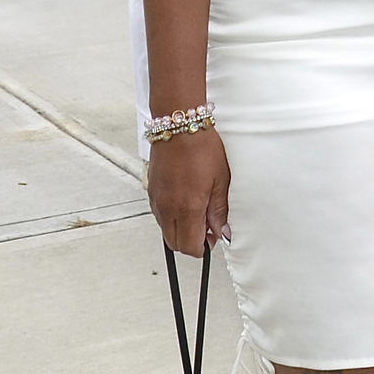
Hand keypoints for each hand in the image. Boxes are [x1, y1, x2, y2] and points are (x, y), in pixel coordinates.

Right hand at [148, 127, 231, 255]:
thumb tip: (222, 231)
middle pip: (175, 244)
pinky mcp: (151, 192)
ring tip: (197, 210)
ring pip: (165, 231)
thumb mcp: (221, 179)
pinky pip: (159, 216)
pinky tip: (184, 201)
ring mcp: (156, 201)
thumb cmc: (201, 147)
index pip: (190, 246)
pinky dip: (171, 217)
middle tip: (207, 226)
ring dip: (180, 229)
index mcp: (187, 207)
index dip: (203, 247)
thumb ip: (219, 209)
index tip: (213, 238)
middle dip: (191, 242)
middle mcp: (168, 208)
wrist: (179, 126)